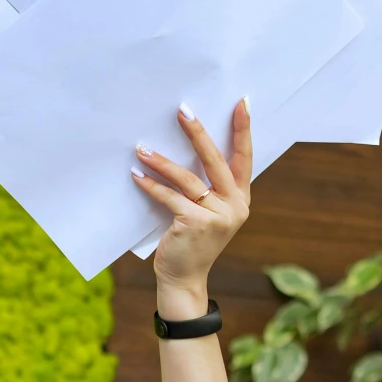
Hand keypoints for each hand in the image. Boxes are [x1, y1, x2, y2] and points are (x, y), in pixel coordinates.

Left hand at [134, 99, 252, 317]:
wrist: (184, 278)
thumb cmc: (192, 241)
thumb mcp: (207, 213)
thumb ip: (207, 187)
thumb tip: (184, 148)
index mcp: (241, 199)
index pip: (244, 157)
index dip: (243, 130)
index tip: (241, 103)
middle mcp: (235, 205)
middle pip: (216, 160)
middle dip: (198, 133)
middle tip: (183, 111)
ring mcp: (217, 216)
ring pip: (188, 178)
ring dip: (162, 161)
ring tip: (142, 148)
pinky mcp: (195, 224)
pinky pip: (170, 197)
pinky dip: (151, 185)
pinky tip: (136, 175)